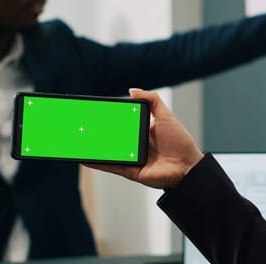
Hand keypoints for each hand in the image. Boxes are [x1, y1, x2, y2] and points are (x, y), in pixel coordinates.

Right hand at [84, 89, 204, 189]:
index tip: (94, 112)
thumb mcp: (165, 115)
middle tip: (80, 125)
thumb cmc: (180, 142)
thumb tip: (132, 90)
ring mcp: (131, 158)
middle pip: (111, 136)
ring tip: (78, 141)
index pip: (120, 122)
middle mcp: (134, 144)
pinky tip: (84, 158)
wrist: (187, 166)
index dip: (108, 117)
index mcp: (141, 129)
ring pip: (107, 151)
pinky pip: (110, 166)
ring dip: (93, 147)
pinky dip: (97, 163)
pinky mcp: (130, 171)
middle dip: (96, 132)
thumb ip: (151, 99)